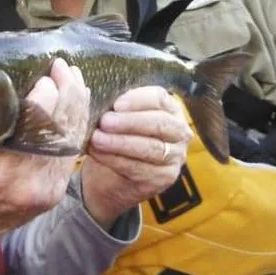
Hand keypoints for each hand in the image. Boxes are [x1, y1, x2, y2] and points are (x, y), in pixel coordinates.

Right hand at [0, 57, 90, 238]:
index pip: (35, 122)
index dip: (46, 93)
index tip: (44, 74)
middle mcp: (26, 181)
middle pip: (58, 126)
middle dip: (66, 91)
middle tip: (63, 66)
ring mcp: (45, 190)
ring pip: (71, 137)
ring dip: (77, 104)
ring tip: (74, 78)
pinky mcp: (55, 192)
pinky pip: (71, 151)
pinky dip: (76, 124)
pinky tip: (76, 104)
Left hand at [80, 87, 192, 229]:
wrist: (110, 176)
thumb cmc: (115, 137)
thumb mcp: (118, 117)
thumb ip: (115, 107)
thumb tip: (99, 96)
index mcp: (169, 108)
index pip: (159, 99)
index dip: (138, 100)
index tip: (116, 104)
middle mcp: (178, 131)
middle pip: (159, 123)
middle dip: (129, 122)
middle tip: (105, 122)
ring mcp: (175, 156)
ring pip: (150, 148)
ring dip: (120, 143)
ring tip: (97, 138)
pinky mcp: (164, 178)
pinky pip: (140, 168)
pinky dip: (116, 160)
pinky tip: (98, 153)